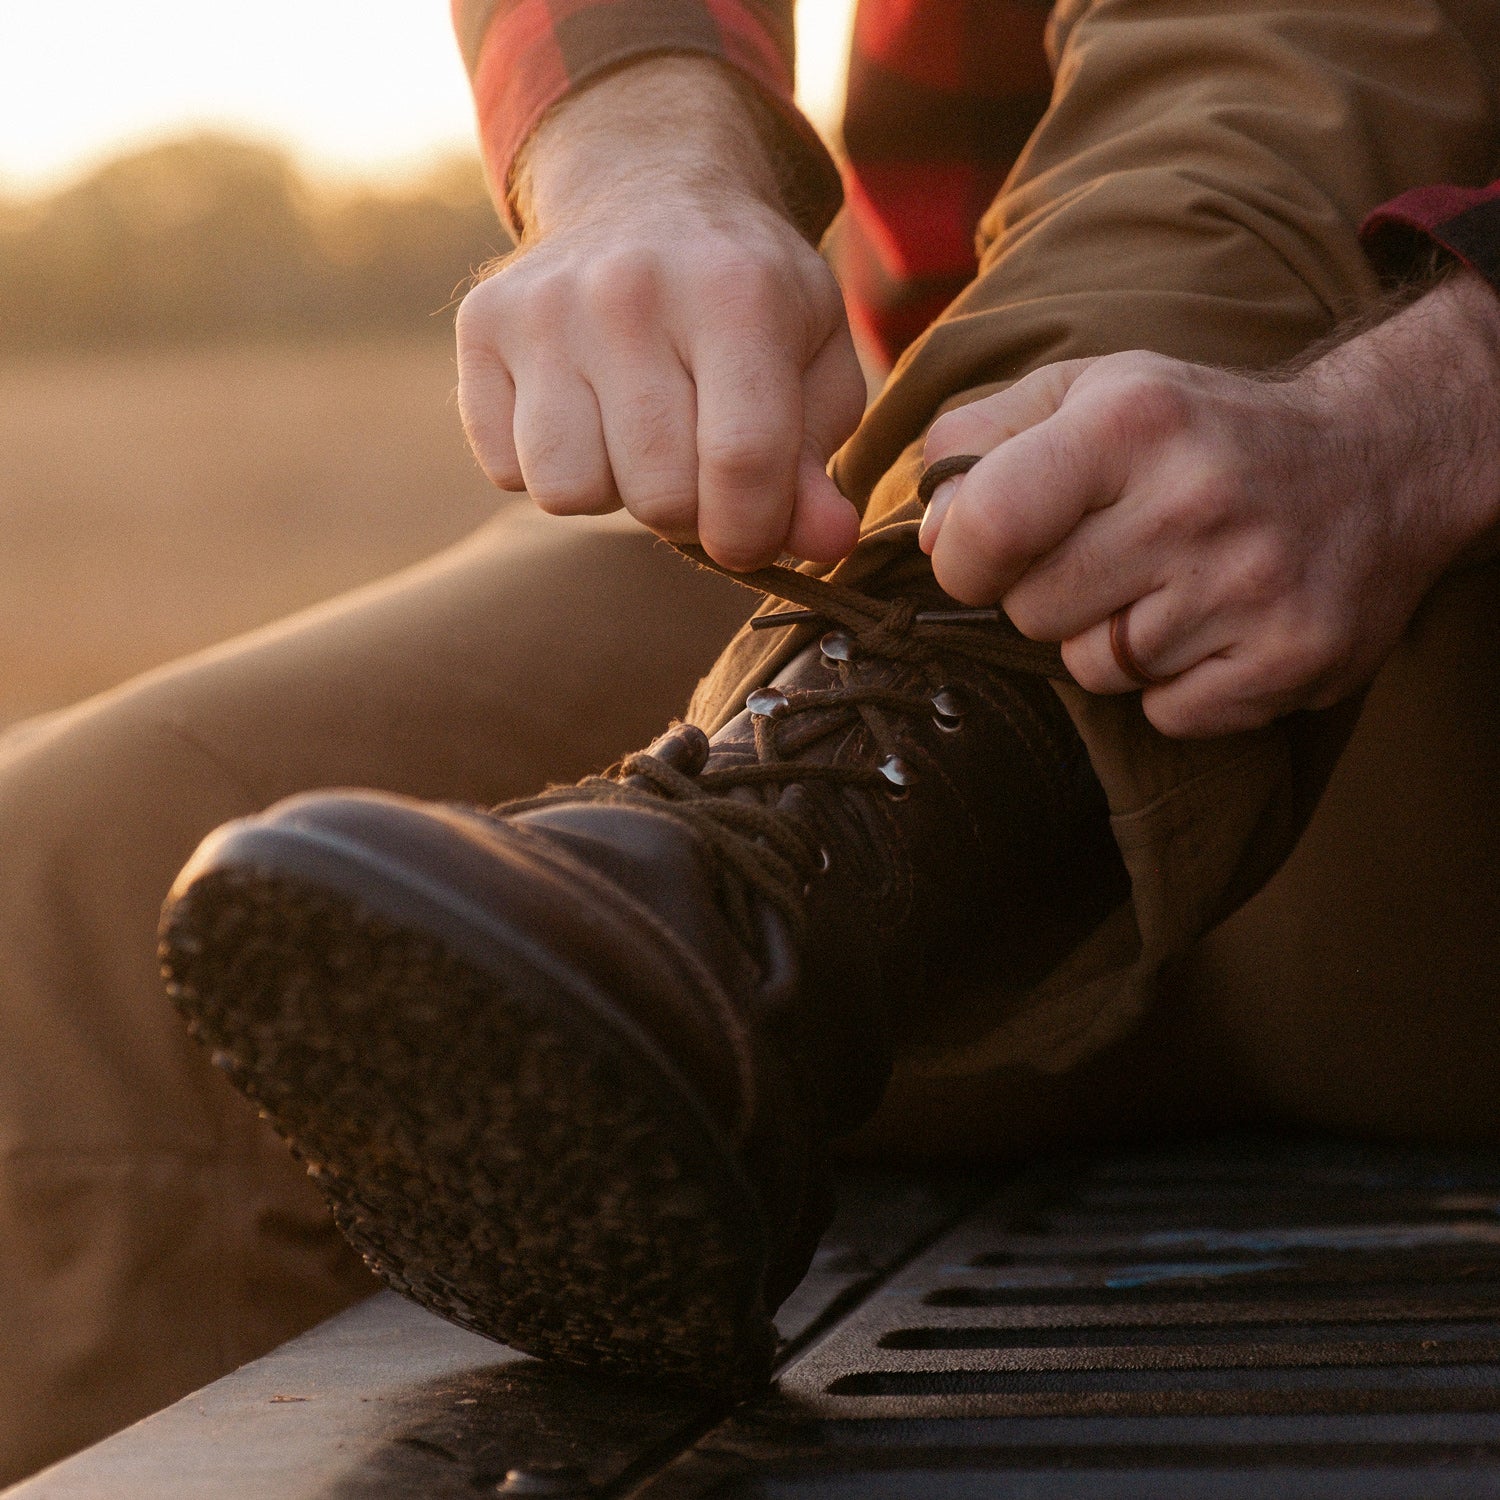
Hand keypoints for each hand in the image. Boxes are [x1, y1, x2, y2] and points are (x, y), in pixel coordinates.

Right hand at [456, 56, 864, 571]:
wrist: (650, 186)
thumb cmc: (748, 298)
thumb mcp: (814, 360)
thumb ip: (817, 460)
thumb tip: (826, 544)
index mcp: (736, 292)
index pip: (742, 460)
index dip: (753, 530)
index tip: (751, 534)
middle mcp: (630, 289)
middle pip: (659, 494)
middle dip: (688, 509)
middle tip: (695, 461)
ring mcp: (545, 306)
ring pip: (570, 492)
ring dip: (612, 491)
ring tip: (637, 435)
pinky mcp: (482, 326)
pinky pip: (508, 470)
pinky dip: (549, 467)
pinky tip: (582, 412)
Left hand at [919, 269, 1499, 737]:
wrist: (1380, 460)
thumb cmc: (1200, 429)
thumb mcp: (1092, 390)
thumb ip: (981, 441)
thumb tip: (926, 531)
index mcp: (1130, 423)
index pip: (984, 528)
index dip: (963, 559)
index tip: (987, 554)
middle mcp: (1194, 503)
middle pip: (1032, 614)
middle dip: (1050, 594)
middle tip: (1110, 554)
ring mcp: (1249, 589)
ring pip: (1093, 670)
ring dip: (1112, 639)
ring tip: (1171, 581)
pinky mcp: (1289, 660)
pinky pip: (1163, 713)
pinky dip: (1172, 683)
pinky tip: (1212, 624)